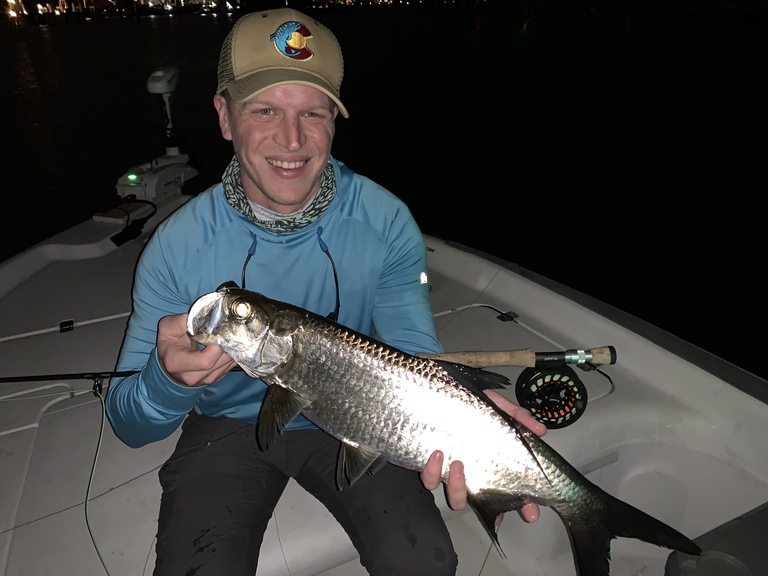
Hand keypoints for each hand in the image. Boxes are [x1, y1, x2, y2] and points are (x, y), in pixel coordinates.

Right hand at [157, 313, 236, 386]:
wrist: (169, 361)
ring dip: (231, 348)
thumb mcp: (169, 326)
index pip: (206, 361)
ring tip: (226, 336)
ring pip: (228, 364)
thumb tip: (206, 318)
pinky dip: (232, 354)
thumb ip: (185, 320)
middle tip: (226, 330)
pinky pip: (231, 366)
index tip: (218, 332)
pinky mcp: (216, 378)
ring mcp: (205, 380)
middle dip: (226, 344)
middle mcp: (192, 376)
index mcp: (177, 364)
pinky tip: (226, 344)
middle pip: (220, 362)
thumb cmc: (169, 342)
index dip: (217, 347)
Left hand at [420, 389, 546, 524]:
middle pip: (484, 504)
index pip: (511, 492)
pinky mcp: (430, 466)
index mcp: (491, 465)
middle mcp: (472, 474)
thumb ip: (518, 418)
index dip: (524, 506)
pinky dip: (432, 471)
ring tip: (458, 463)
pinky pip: (430, 480)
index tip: (532, 513)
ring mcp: (451, 473)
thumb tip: (541, 430)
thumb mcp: (498, 408)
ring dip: (458, 487)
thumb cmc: (472, 405)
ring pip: (455, 498)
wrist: (441, 392)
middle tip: (498, 507)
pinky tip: (437, 454)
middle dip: (493, 510)